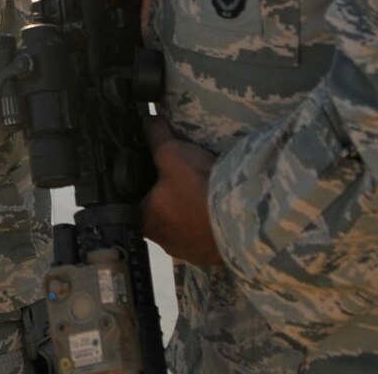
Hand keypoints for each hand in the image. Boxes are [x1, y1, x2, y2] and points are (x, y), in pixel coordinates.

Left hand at [141, 116, 223, 265]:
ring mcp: (189, 252)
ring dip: (191, 214)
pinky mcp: (212, 257)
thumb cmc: (198, 187)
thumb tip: (147, 120)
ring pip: (184, 228)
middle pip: (160, 215)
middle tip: (181, 179)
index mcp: (145, 221)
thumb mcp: (172, 153)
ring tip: (201, 193)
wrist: (244, 217)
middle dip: (169, 199)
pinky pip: (205, 238)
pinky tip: (216, 210)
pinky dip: (208, 225)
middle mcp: (163, 242)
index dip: (143, 185)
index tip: (154, 173)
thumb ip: (156, 136)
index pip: (134, 201)